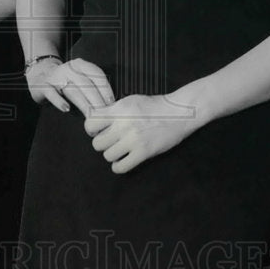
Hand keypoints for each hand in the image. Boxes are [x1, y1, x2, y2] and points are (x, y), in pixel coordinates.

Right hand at [26, 57, 115, 115]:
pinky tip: (66, 109)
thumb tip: (110, 104)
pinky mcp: (44, 86)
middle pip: (86, 83)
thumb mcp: (80, 77)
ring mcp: (55, 77)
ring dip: (83, 103)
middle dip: (97, 99)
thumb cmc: (66, 81)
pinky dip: (59, 101)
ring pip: (72, 90)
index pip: (96, 74)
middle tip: (103, 114)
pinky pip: (52, 94)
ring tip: (91, 115)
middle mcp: (68, 69)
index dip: (105, 88)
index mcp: (80, 65)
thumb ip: (92, 87)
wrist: (41, 75)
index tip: (111, 102)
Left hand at [84, 93, 204, 173]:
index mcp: (119, 110)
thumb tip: (97, 121)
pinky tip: (123, 160)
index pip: (90, 123)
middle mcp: (123, 125)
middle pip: (97, 143)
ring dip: (112, 154)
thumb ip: (114, 110)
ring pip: (107, 156)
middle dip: (102, 143)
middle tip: (111, 141)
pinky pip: (120, 167)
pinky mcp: (143, 152)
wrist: (179, 113)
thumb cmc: (155, 106)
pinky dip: (119, 166)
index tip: (98, 130)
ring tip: (120, 150)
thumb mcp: (131, 101)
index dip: (91, 129)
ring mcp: (133, 139)